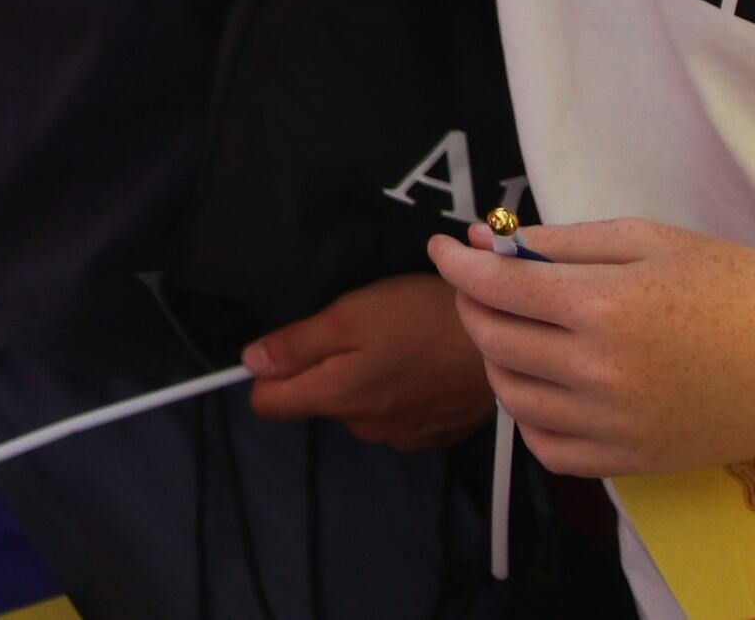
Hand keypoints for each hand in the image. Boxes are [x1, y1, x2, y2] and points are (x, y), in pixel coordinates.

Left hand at [242, 272, 492, 450]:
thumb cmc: (420, 319)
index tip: (287, 348)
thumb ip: (296, 346)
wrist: (505, 343)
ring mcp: (402, 436)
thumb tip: (249, 365)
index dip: (267, 374)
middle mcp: (363, 427)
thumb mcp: (348, 317)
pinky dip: (399, 393)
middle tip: (358, 332)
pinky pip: (395, 416)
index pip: (269, 405)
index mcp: (336, 398)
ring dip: (365, 381)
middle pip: (317, 401)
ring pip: (358, 408)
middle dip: (325, 370)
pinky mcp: (434, 434)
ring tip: (395, 345)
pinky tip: (420, 367)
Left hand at [426, 219, 754, 477]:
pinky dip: (529, 418)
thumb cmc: (738, 287)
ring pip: (512, 397)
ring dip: (496, 360)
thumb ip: (564, 243)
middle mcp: (601, 373)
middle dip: (474, 304)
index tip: (445, 246)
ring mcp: (617, 425)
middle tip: (485, 283)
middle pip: (494, 341)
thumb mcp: (649, 240)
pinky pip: (550, 448)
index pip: (496, 286)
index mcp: (603, 307)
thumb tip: (494, 244)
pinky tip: (543, 388)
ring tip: (515, 331)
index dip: (458, 262)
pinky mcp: (636, 460)